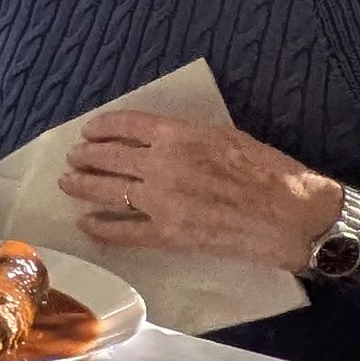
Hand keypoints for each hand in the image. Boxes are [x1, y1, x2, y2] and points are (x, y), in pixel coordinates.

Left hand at [55, 111, 339, 274]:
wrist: (290, 215)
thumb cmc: (269, 171)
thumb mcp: (226, 136)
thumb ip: (189, 137)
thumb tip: (163, 140)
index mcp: (180, 135)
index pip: (127, 125)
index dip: (102, 127)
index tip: (90, 130)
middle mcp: (163, 164)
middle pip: (110, 157)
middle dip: (86, 156)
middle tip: (74, 158)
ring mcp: (162, 201)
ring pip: (108, 191)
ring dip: (83, 186)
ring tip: (69, 183)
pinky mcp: (168, 234)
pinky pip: (123, 230)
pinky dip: (101, 227)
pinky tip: (87, 223)